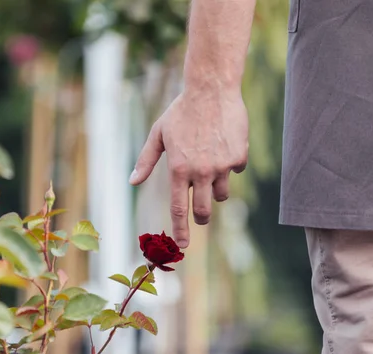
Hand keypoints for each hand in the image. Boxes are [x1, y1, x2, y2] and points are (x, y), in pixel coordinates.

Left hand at [129, 89, 248, 248]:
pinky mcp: (239, 156)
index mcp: (178, 169)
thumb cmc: (181, 111)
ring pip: (221, 194)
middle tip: (201, 216)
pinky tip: (223, 145)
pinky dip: (229, 164)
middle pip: (204, 210)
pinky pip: (235, 171)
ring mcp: (222, 165)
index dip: (181, 230)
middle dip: (202, 218)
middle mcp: (201, 171)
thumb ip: (146, 161)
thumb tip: (132, 182)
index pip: (179, 209)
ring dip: (215, 189)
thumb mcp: (158, 134)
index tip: (182, 246)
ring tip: (210, 167)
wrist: (211, 89)